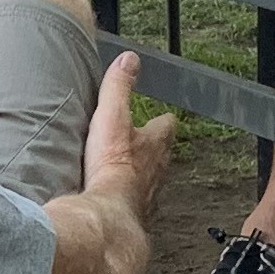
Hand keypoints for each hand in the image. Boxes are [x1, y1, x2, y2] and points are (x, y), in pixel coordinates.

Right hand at [82, 51, 175, 220]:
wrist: (108, 213)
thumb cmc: (112, 164)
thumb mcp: (112, 116)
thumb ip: (119, 87)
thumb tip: (129, 59)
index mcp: (154, 144)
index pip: (166, 127)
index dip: (163, 122)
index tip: (163, 118)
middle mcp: (156, 171)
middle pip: (161, 156)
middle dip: (155, 150)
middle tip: (146, 146)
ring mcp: (147, 195)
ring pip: (151, 182)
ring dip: (143, 177)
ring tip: (132, 174)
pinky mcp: (133, 215)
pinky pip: (135, 204)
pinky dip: (129, 200)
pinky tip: (118, 201)